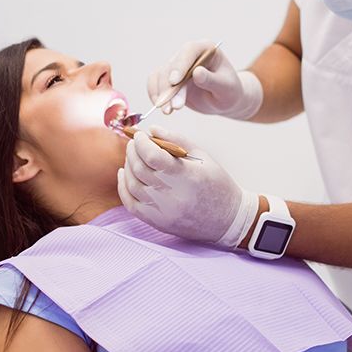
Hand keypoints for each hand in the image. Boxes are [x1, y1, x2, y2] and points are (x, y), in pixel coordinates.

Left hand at [118, 127, 259, 247]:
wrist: (227, 219)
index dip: (141, 142)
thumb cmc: (217, 184)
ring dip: (128, 166)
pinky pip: (131, 203)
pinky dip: (124, 187)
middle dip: (132, 151)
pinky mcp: (157, 222)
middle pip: (139, 168)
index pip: (152, 156)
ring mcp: (162, 211)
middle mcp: (172, 195)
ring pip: (132, 184)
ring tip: (132, 156)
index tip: (140, 135)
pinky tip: (125, 174)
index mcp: (186, 176)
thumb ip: (177, 140)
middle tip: (134, 143)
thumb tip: (152, 129)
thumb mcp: (203, 157)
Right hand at [148, 40, 262, 119]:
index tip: (175, 81)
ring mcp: (177, 65)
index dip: (180, 65)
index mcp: (206, 49)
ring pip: (161, 75)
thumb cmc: (230, 91)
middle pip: (172, 65)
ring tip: (168, 111)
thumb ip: (212, 80)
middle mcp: (189, 54)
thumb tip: (197, 73)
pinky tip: (162, 108)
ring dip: (162, 94)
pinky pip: (155, 82)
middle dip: (170, 87)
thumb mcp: (226, 88)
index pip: (189, 51)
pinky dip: (155, 95)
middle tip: (174, 107)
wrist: (225, 100)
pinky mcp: (168, 78)